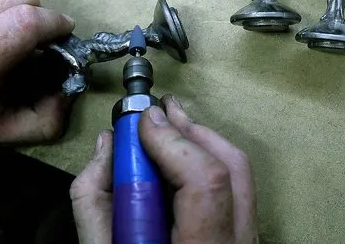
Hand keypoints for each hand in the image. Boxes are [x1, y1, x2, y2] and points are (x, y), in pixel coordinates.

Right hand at [71, 95, 257, 243]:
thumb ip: (95, 205)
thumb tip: (106, 147)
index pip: (206, 182)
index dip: (175, 143)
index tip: (142, 122)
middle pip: (232, 168)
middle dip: (190, 132)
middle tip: (155, 113)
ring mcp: (248, 242)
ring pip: (239, 175)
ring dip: (202, 142)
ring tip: (168, 124)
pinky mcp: (246, 240)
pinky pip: (237, 190)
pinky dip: (209, 164)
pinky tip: (183, 157)